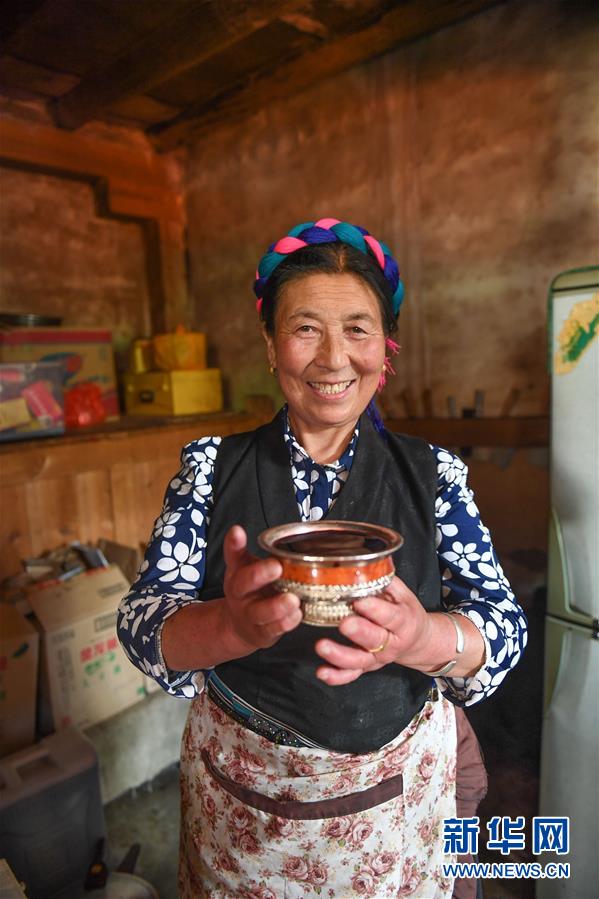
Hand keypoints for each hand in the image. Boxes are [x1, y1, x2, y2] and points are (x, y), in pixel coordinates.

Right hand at [221, 525, 301, 652]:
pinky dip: (286, 623)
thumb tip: (238, 528)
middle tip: (276, 566)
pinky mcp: (263, 632)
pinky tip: (297, 614)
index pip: (232, 556)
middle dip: (258, 575)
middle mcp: (240, 595)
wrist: (239, 626)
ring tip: (292, 599)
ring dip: (276, 606)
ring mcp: (250, 615)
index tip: (238, 531)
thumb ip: (241, 549)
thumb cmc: (248, 590)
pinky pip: (274, 629)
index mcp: (236, 574)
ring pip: (260, 612)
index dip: (233, 544)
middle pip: (243, 584)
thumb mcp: (242, 567)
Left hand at [314, 576, 434, 685]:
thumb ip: (384, 582)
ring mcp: (377, 658)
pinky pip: (351, 675)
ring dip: (339, 655)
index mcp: (403, 622)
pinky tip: (322, 672)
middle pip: (374, 639)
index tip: (359, 601)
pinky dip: (337, 676)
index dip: (375, 609)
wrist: (417, 640)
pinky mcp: (365, 666)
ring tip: (322, 646)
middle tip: (344, 623)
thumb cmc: (405, 612)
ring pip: (359, 660)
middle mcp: (390, 643)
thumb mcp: (403, 594)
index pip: (390, 616)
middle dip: (359, 632)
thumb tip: (362, 565)